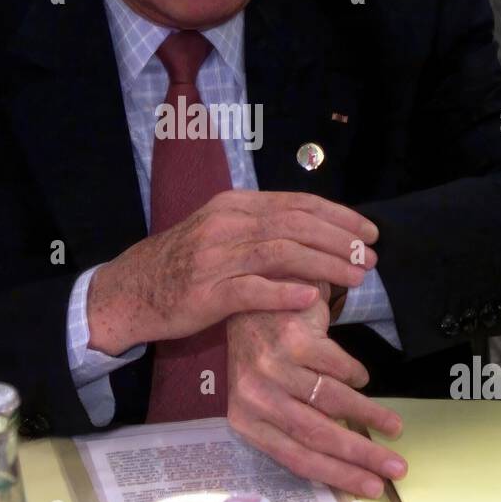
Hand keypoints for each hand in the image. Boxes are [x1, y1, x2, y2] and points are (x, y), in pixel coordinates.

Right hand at [87, 190, 377, 354]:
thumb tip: (316, 231)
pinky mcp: (205, 293)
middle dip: (340, 240)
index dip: (338, 216)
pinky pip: (251, 290)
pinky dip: (283, 292)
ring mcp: (214, 258)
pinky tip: (310, 298)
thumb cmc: (184, 265)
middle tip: (370, 256)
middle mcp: (225, 224)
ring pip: (280, 253)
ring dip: (324, 264)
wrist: (131, 290)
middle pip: (295, 224)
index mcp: (234, 205)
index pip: (297, 203)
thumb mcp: (221, 232)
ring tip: (355, 277)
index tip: (368, 231)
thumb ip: (263, 228)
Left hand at [226, 286, 406, 498]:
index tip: (373, 488)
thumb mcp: (266, 396)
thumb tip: (343, 462)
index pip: (297, 458)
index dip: (339, 475)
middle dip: (363, 456)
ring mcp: (273, 368)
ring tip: (393, 427)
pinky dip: (355, 376)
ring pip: (333, 403)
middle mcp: (255, 396)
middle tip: (395, 468)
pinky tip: (361, 379)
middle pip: (318, 435)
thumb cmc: (263, 354)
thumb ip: (293, 427)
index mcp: (245, 420)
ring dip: (370, 416)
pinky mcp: (294, 340)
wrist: (254, 295)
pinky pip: (338, 368)